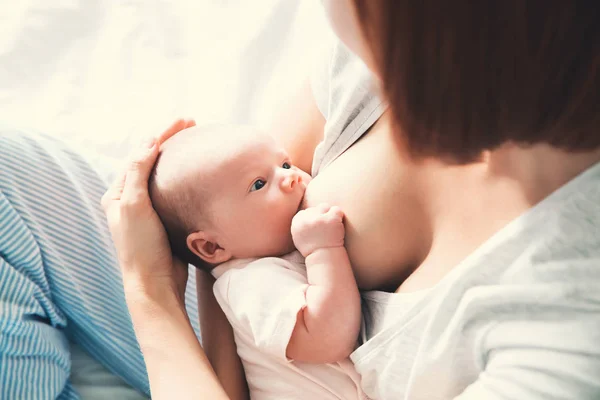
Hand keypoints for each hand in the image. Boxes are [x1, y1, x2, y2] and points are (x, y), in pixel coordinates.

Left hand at [102, 119, 195, 301]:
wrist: (155, 284)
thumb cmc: (141, 247)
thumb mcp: (134, 206)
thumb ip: (138, 173)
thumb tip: (149, 142)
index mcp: (117, 194)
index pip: (140, 154)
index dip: (161, 135)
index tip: (185, 121)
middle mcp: (130, 200)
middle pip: (151, 161)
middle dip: (170, 140)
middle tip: (192, 124)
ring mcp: (148, 210)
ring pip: (163, 175)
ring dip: (177, 156)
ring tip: (195, 142)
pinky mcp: (164, 220)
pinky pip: (174, 191)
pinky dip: (185, 177)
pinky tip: (198, 173)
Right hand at [291, 203, 344, 256]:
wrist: (324, 258)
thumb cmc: (313, 249)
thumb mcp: (298, 237)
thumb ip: (300, 224)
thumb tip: (304, 212)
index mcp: (297, 222)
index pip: (306, 212)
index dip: (313, 219)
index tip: (317, 229)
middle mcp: (306, 219)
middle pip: (315, 208)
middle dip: (321, 216)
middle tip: (325, 229)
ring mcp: (319, 218)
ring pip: (325, 206)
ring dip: (329, 214)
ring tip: (332, 227)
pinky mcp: (331, 219)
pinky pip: (337, 209)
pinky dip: (339, 216)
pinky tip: (338, 226)